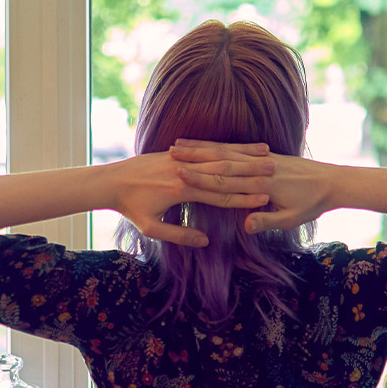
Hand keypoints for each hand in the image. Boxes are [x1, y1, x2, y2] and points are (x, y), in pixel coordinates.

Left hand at [110, 142, 274, 245]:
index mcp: (181, 191)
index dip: (243, 199)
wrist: (110, 180)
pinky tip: (241, 147)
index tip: (265, 199)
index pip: (220, 196)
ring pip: (219, 156)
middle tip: (275, 174)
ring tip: (267, 155)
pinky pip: (206, 149)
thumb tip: (205, 240)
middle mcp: (184, 171)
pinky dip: (226, 148)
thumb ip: (179, 234)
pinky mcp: (177, 152)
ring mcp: (181, 158)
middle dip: (251, 174)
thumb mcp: (151, 228)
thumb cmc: (130, 208)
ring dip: (245, 157)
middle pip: (225, 172)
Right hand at [171, 139, 336, 233]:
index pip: (224, 179)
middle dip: (193, 156)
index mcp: (262, 183)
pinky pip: (235, 148)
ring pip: (225, 150)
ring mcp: (261, 157)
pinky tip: (202, 145)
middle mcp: (259, 166)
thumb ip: (267, 221)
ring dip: (201, 147)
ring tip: (178, 145)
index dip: (200, 177)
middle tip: (169, 154)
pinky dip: (216, 146)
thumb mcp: (291, 218)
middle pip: (220, 159)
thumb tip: (246, 224)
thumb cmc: (312, 204)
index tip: (178, 174)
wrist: (332, 181)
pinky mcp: (265, 154)